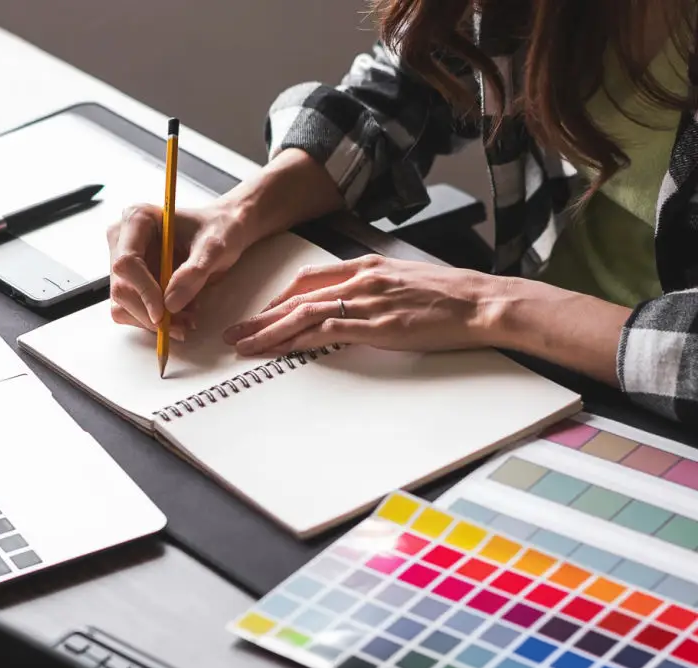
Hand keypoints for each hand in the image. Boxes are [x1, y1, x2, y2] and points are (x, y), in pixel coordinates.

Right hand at [106, 200, 249, 338]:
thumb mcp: (214, 247)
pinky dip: (154, 321)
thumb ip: (194, 272)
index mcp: (137, 219)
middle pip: (121, 288)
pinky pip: (132, 311)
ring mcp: (125, 263)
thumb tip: (170, 304)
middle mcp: (123, 240)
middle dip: (150, 314)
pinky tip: (179, 316)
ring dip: (152, 322)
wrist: (223, 233)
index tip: (164, 314)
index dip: (143, 291)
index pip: (126, 262)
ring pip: (122, 305)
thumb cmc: (219, 229)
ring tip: (186, 319)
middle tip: (182, 325)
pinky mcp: (131, 282)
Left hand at [223, 255, 498, 355]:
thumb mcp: (406, 283)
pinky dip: (296, 341)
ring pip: (303, 313)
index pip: (311, 278)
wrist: (479, 302)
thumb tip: (356, 307)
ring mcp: (365, 302)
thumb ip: (376, 291)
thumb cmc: (450, 298)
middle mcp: (360, 280)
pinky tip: (279, 351)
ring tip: (245, 345)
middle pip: (297, 296)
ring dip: (268, 331)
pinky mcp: (374, 325)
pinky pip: (324, 332)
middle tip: (236, 331)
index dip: (281, 298)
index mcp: (367, 267)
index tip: (263, 313)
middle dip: (262, 316)